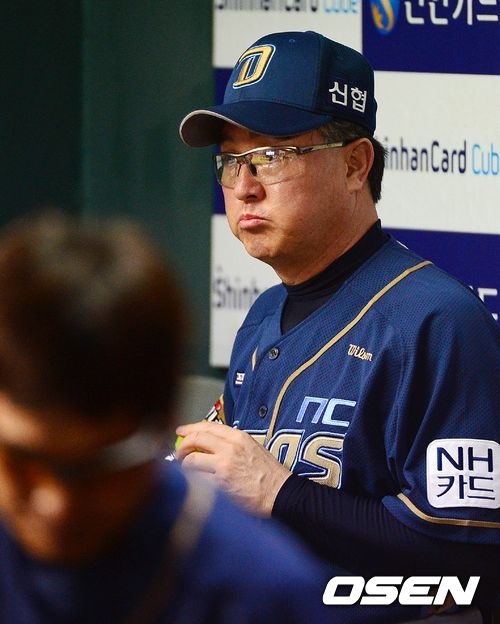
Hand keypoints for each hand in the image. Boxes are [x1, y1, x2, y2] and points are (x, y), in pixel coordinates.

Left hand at [175, 421, 290, 516]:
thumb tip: (210, 443)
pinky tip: (194, 484)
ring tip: (185, 470)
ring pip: (192, 460)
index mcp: (238, 437)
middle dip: (182, 445)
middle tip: (178, 452)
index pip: (207, 426)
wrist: (280, 494)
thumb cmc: (269, 474)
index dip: (190, 428)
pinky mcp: (220, 484)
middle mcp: (230, 447)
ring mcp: (224, 465)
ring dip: (184, 465)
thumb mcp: (253, 448)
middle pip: (196, 438)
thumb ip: (232, 443)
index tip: (181, 431)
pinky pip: (198, 479)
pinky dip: (192, 481)